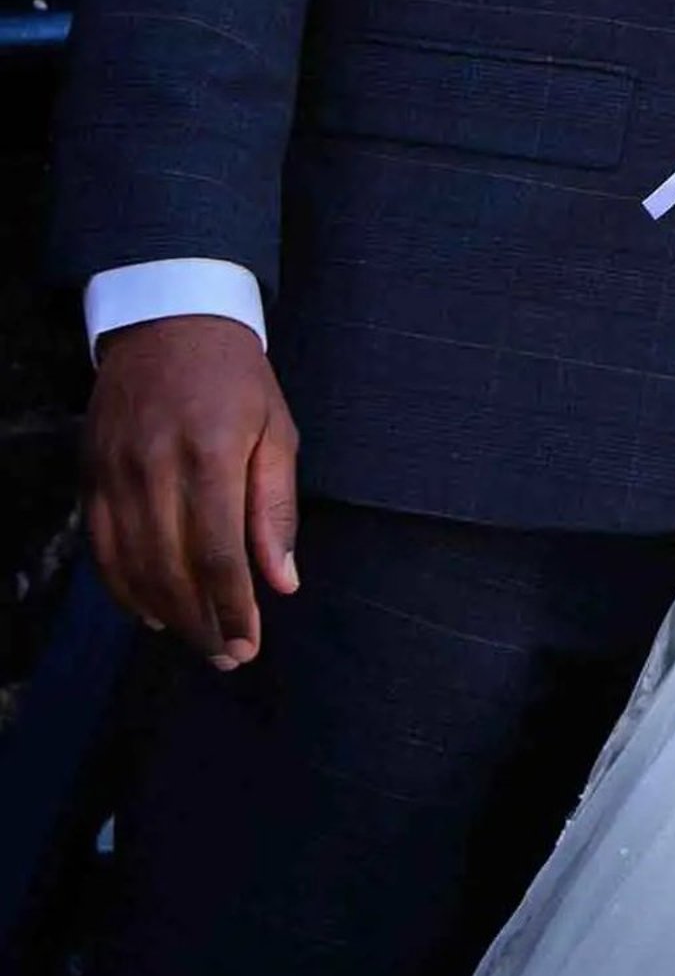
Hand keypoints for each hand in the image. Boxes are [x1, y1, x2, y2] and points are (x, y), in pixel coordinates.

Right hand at [85, 316, 300, 667]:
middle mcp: (155, 468)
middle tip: (226, 656)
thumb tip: (282, 581)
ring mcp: (115, 473)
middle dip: (202, 625)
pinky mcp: (91, 475)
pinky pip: (102, 550)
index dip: (232, 610)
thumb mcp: (276, 430)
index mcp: (210, 455)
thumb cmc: (236, 378)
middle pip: (172, 573)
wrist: (170, 319)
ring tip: (196, 639)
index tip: (248, 644)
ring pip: (133, 569)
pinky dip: (124, 590)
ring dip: (165, 615)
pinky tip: (152, 611)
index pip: (218, 556)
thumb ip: (275, 508)